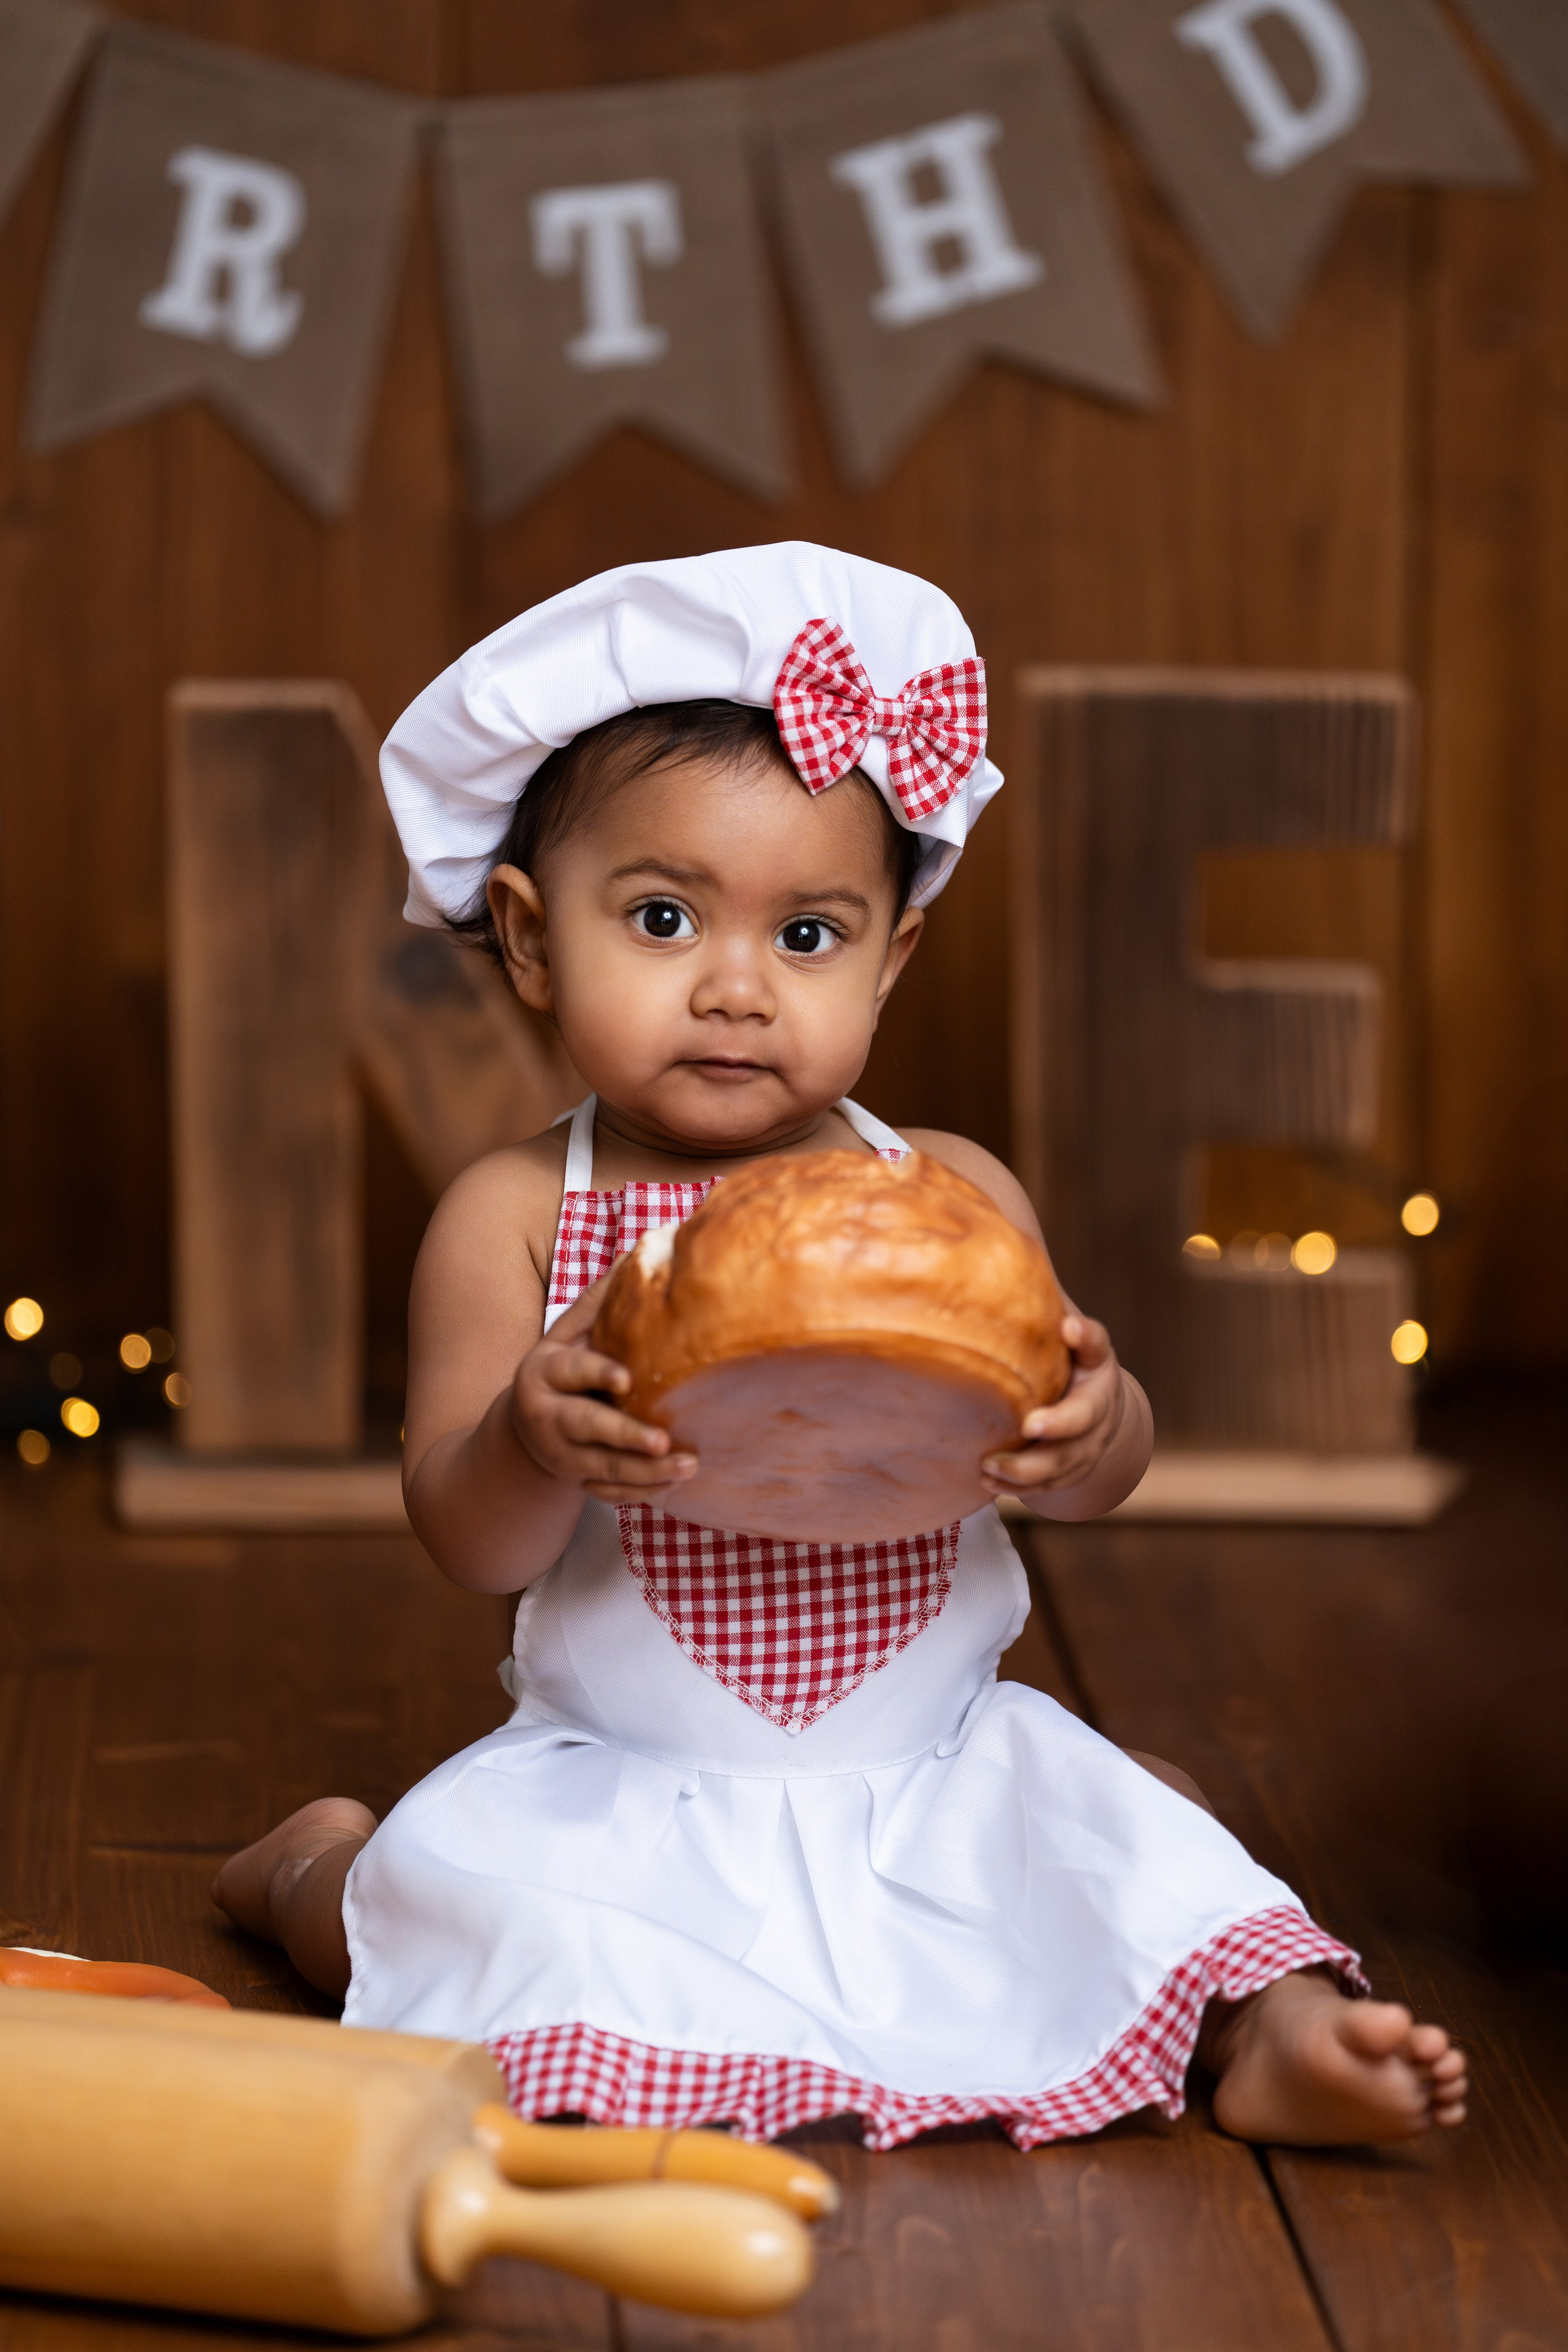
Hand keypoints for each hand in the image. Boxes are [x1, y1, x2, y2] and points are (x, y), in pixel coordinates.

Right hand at [509, 1274, 696, 1504]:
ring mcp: (563, 1456)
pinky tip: (675, 1484)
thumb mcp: (567, 1334)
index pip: (570, 1371)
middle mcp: (548, 1418)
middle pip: (586, 1427)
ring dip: (646, 1472)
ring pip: (604, 1469)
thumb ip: (599, 1301)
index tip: (628, 1379)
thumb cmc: (561, 1369)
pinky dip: (643, 1492)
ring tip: (688, 1465)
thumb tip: (643, 1247)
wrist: (527, 1426)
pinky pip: (611, 1493)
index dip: (596, 1374)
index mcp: (543, 1374)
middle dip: (624, 1436)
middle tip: (661, 1441)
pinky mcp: (578, 1481)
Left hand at [981, 1313, 1126, 1500]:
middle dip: (1060, 1423)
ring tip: (988, 1467)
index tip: (1069, 1326)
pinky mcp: (1073, 1469)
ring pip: (1065, 1460)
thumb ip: (1033, 1304)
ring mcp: (1089, 1441)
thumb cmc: (1059, 1360)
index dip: (1085, 1337)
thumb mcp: (1055, 1332)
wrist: (1096, 1414)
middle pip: (1085, 1416)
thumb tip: (987, 1241)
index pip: (1096, 1345)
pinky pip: (1050, 1485)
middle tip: (1031, 1425)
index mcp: (1094, 1362)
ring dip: (1028, 1468)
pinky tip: (987, 1483)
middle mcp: (1098, 1403)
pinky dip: (1019, 1487)